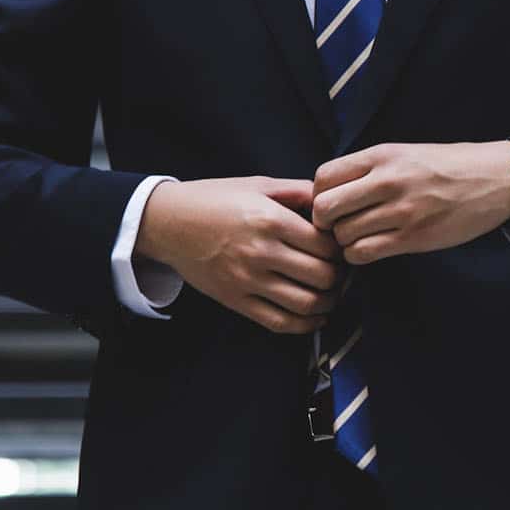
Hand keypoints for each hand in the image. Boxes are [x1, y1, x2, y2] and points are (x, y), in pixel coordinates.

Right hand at [134, 176, 343, 333]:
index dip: (341, 248)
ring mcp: (248, 280)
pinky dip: (305, 325)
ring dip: (328, 302)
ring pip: (306, 304)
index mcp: (270, 220)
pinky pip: (279, 322)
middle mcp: (261, 252)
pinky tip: (315, 316)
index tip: (341, 247)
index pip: (325, 245)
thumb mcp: (258, 185)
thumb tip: (332, 200)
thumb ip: (298, 191)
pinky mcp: (236, 301)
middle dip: (339, 276)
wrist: (169, 223)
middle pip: (322, 276)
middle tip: (341, 271)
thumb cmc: (215, 199)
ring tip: (332, 293)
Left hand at [312, 142, 509, 264]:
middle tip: (338, 225)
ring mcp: (401, 211)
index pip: (323, 177)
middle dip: (324, 222)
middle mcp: (387, 181)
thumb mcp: (403, 153)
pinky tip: (371, 248)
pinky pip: (364, 253)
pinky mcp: (413, 237)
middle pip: (325, 208)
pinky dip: (359, 255)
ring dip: (344, 241)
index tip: (331, 203)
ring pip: (343, 235)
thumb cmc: (447, 166)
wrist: (494, 179)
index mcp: (381, 156)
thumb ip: (368, 169)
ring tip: (359, 237)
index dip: (318, 195)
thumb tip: (328, 191)